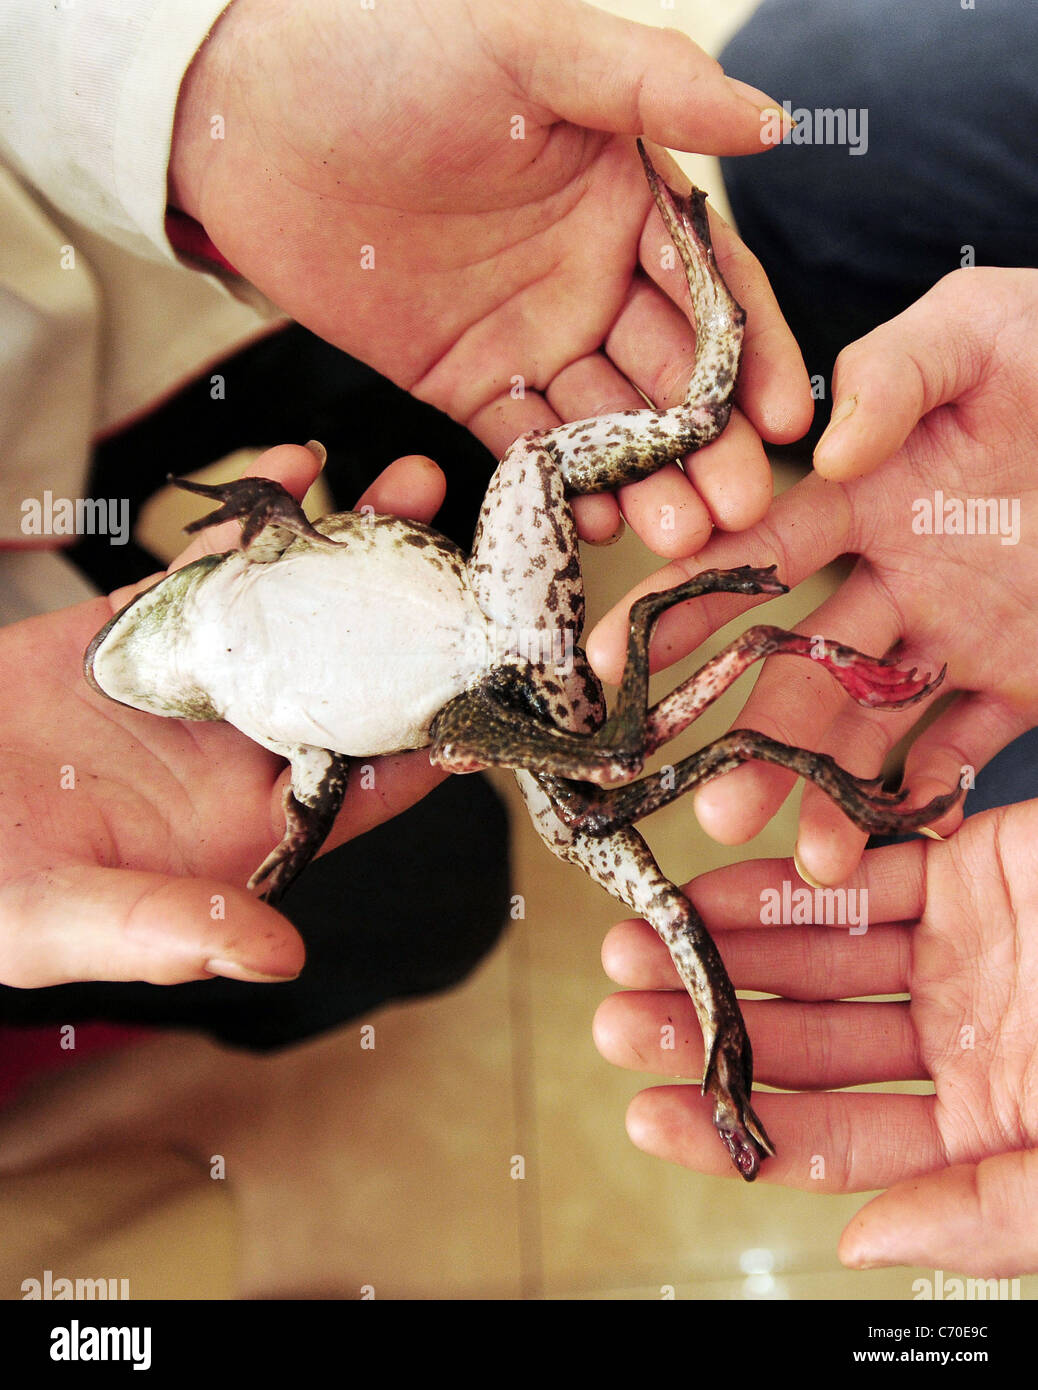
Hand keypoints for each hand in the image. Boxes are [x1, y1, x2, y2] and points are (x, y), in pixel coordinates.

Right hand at [0, 445, 445, 987]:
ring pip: (290, 609)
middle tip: (469, 552)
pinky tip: (298, 465)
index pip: (364, 786)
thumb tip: (282, 958)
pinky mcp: (127, 632)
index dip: (431, 737)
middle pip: (349, 677)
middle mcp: (231, 755)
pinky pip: (201, 565)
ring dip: (348, 547)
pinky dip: (246, 518)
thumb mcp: (64, 924)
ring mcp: (187, 686)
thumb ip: (168, 933)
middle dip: (410, 616)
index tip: (493, 680)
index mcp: (239, 830)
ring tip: (410, 482)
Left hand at [168, 0, 810, 554]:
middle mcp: (591, 273)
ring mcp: (528, 332)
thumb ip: (651, 85)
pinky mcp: (462, 380)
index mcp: (626, 195)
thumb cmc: (389, 43)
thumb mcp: (531, 42)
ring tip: (682, 532)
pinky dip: (562, 482)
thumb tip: (775, 124)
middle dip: (709, 442)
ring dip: (647, 477)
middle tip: (737, 506)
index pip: (713, 289)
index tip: (786, 420)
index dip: (754, 356)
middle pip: (670, 373)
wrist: (248, 106)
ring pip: (607, 419)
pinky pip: (525, 441)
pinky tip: (597, 518)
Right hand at [589, 266, 1037, 882]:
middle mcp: (891, 575)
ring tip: (808, 861)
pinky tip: (896, 838)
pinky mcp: (1020, 679)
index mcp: (863, 495)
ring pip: (866, 724)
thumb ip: (896, 372)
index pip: (751, 558)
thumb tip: (821, 451)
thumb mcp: (983, 331)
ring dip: (827, 788)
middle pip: (796, 668)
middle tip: (708, 807)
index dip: (682, 610)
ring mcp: (953, 634)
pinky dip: (930, 797)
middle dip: (747, 739)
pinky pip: (965, 750)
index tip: (612, 664)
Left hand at [595, 799, 1037, 1275]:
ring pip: (816, 954)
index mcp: (984, 1128)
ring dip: (725, 950)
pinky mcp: (974, 872)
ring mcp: (962, 954)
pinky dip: (790, 881)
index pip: (833, 1137)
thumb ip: (988, 1213)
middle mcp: (960, 1043)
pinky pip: (865, 876)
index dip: (735, 1126)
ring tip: (635, 948)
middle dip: (708, 1028)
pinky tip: (716, 890)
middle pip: (804, 1040)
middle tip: (615, 1019)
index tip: (644, 1112)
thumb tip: (857, 1245)